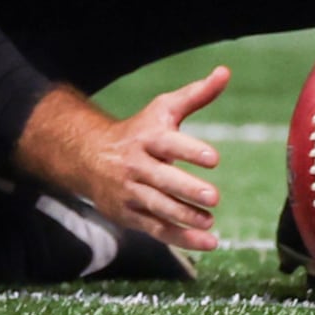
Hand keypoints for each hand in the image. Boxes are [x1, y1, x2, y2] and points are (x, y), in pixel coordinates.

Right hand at [13, 68, 228, 254]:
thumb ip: (196, 94)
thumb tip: (225, 72)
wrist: (89, 157)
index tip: (214, 158)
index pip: (169, 144)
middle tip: (214, 197)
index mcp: (147, 138)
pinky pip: (157, 229)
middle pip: (162, 180)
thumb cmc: (139, 131)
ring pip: (158, 207)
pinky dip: (181, 238)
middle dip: (187, 189)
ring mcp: (131, 192)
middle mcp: (136, 166)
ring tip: (210, 223)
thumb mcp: (163, 109)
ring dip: (185, 217)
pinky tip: (208, 242)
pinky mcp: (130, 215)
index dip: (190, 150)